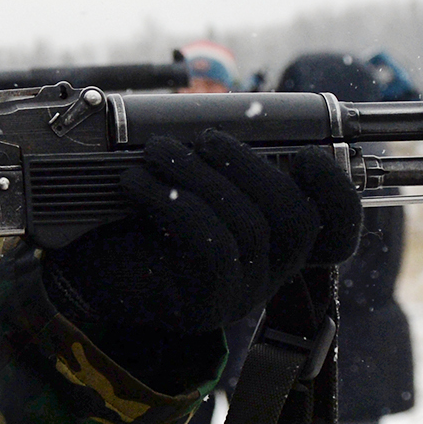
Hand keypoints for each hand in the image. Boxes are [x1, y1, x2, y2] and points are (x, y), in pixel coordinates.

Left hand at [45, 130, 359, 336]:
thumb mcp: (189, 187)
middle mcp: (270, 274)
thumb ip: (220, 165)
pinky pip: (209, 245)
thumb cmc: (140, 222)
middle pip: (298, 220)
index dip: (338, 192)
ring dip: (198, 175)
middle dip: (252, 166)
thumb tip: (228, 120)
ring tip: (157, 151)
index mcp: (276, 244)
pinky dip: (172, 202)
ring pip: (247, 227)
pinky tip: (138, 183)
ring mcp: (241, 294)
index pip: (337, 233)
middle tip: (206, 139)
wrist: (84, 274)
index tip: (310, 154)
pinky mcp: (204, 303)